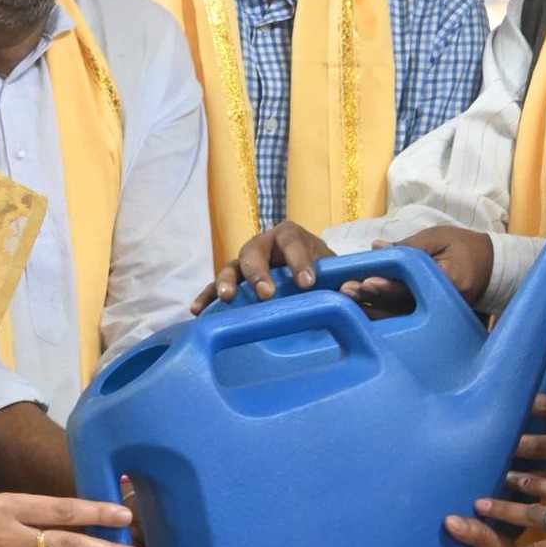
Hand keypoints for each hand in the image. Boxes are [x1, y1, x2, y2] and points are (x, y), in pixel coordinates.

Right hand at [193, 221, 334, 310]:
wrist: (307, 274)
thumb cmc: (321, 270)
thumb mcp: (334, 270)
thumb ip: (342, 279)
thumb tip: (349, 291)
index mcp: (291, 236)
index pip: (292, 242)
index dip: (299, 261)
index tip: (307, 284)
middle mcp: (263, 244)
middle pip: (254, 252)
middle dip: (259, 273)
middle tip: (267, 294)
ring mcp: (244, 263)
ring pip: (231, 268)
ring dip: (227, 282)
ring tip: (227, 299)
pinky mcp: (232, 281)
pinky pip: (214, 288)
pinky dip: (206, 297)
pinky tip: (197, 310)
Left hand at [339, 226, 494, 316]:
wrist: (493, 268)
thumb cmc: (465, 247)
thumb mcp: (440, 238)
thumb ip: (408, 246)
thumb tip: (376, 248)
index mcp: (449, 283)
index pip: (413, 287)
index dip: (388, 286)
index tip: (366, 281)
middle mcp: (442, 307)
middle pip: (402, 307)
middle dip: (372, 300)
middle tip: (347, 292)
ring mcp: (438, 319)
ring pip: (400, 318)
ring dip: (372, 310)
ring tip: (348, 300)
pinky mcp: (432, 322)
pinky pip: (404, 321)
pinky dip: (382, 315)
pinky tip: (360, 310)